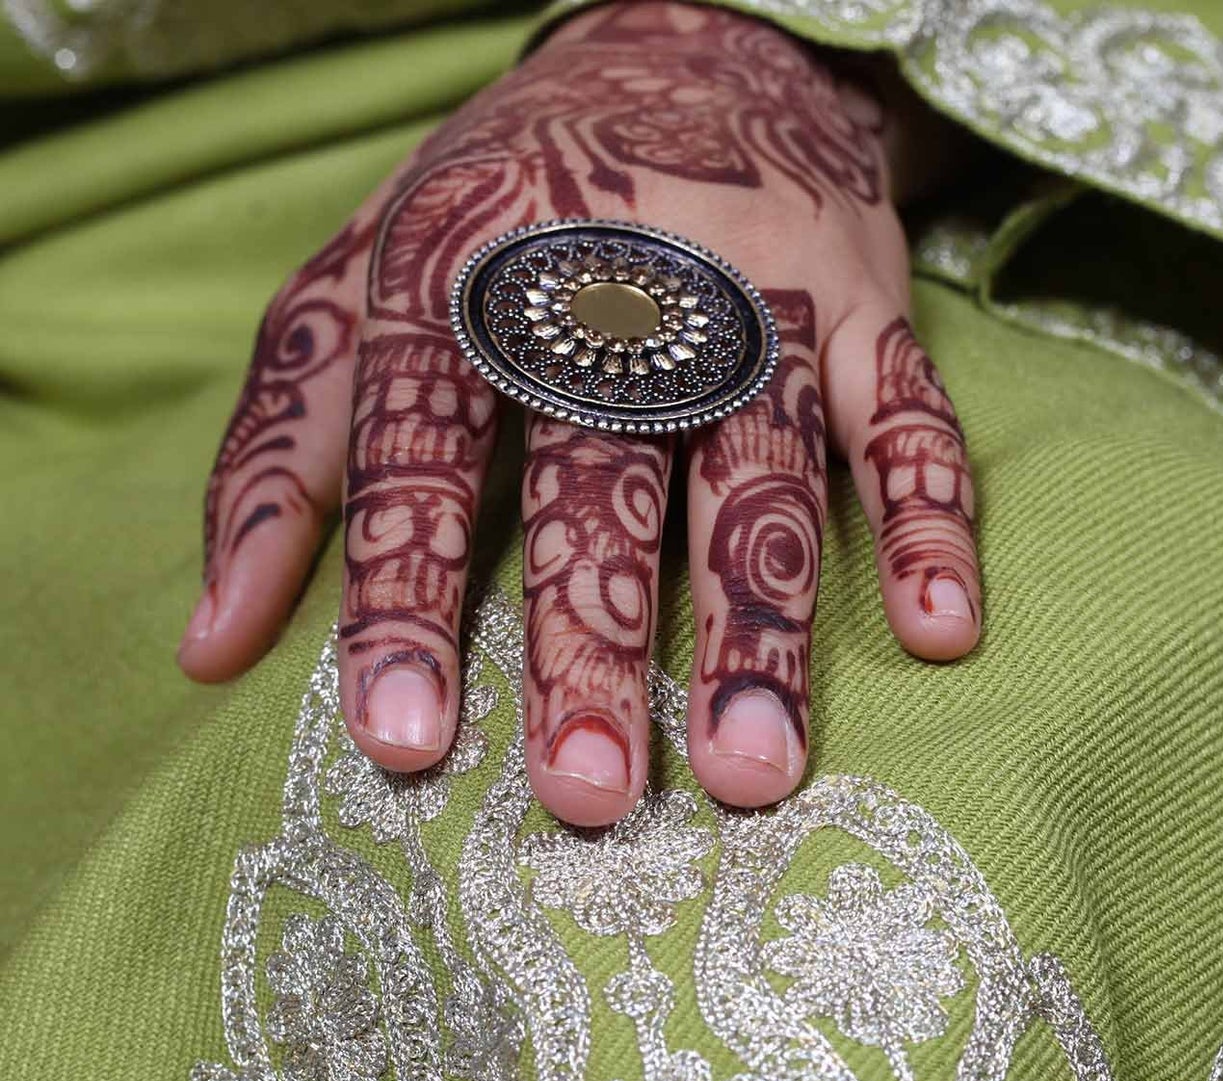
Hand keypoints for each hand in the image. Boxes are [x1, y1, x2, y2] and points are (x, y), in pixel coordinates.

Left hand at [178, 0, 979, 827]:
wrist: (684, 46)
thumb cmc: (492, 210)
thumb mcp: (351, 295)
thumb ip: (284, 462)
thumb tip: (211, 649)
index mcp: (467, 274)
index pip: (429, 452)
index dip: (410, 597)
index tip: (402, 741)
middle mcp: (616, 287)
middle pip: (603, 482)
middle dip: (594, 642)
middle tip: (589, 796)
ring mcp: (759, 298)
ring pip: (762, 474)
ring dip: (763, 628)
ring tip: (755, 772)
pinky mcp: (866, 310)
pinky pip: (909, 418)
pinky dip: (930, 518)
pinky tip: (943, 632)